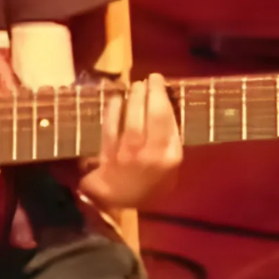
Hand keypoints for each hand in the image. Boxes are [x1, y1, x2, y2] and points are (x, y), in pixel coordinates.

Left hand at [80, 73, 182, 209]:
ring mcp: (129, 153)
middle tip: (148, 79)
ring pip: (133, 118)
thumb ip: (169, 139)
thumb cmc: (147, 181)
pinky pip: (111, 125)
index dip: (163, 96)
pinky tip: (116, 98)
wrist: (118, 200)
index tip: (159, 82)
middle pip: (154, 115)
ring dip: (134, 97)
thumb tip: (163, 104)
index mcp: (170, 156)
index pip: (169, 120)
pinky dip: (113, 109)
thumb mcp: (169, 165)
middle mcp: (152, 154)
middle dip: (151, 92)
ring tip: (135, 85)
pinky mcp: (109, 154)